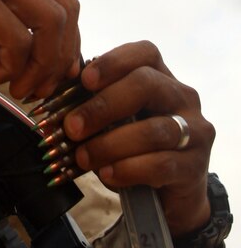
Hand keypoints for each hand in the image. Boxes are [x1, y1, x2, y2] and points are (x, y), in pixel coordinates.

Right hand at [0, 0, 80, 100]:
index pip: (63, 3)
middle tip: (34, 91)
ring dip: (40, 66)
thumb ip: (11, 44)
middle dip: (60, 59)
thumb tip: (51, 68)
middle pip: (67, 9)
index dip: (66, 47)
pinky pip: (15, 35)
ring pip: (50, 20)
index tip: (47, 81)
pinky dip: (10, 66)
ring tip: (12, 88)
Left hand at [63, 41, 214, 236]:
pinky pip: (161, 164)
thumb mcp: (112, 123)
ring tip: (83, 157)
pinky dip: (128, 169)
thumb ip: (92, 108)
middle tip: (72, 127)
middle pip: (147, 85)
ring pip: (153, 130)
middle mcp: (182, 98)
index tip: (84, 80)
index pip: (145, 53)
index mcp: (160, 78)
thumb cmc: (134, 150)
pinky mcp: (194, 166)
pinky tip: (108, 174)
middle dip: (103, 105)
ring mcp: (194, 131)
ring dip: (110, 144)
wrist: (168, 194)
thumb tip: (53, 104)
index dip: (114, 62)